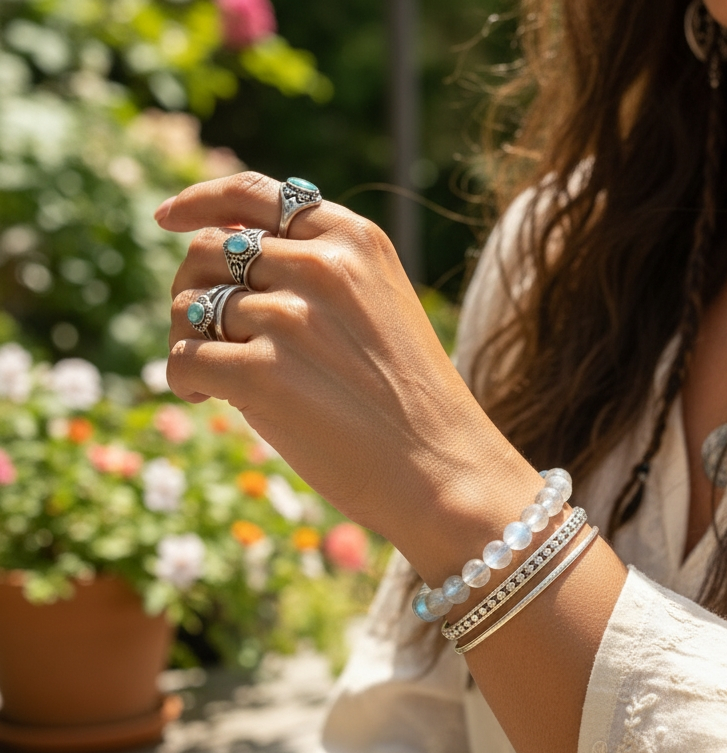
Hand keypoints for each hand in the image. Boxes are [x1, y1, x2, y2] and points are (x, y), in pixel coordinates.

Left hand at [157, 172, 535, 579]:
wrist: (443, 471)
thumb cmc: (411, 402)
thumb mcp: (380, 308)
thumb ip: (319, 275)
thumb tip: (221, 258)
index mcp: (354, 240)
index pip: (254, 195)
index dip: (200, 201)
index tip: (169, 219)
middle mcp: (321, 267)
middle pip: (208, 250)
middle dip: (191, 288)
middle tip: (201, 331)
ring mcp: (290, 319)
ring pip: (189, 306)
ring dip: (185, 338)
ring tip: (210, 376)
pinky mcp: (262, 375)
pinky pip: (183, 359)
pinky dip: (182, 380)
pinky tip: (203, 399)